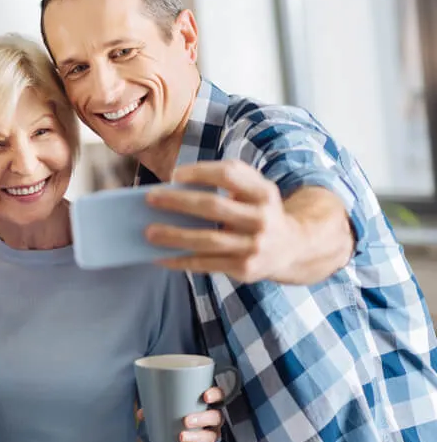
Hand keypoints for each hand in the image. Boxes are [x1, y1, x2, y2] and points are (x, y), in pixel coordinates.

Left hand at [137, 386, 223, 441]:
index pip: (219, 395)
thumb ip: (157, 406)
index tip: (205, 396)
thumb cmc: (180, 413)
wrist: (184, 434)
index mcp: (208, 403)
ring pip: (210, 435)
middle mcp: (214, 418)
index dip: (215, 394)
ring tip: (181, 437)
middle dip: (203, 418)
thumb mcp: (172, 407)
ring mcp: (211, 433)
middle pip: (216, 417)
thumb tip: (141, 413)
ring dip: (197, 437)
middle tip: (186, 421)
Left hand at [144, 159, 297, 282]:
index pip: (230, 174)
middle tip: (150, 198)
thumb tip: (176, 185)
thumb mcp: (256, 190)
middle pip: (214, 206)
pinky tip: (159, 257)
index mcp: (264, 192)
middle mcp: (262, 218)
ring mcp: (254, 246)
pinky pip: (205, 264)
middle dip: (178, 202)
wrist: (293, 247)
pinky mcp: (244, 269)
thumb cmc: (259, 211)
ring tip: (149, 232)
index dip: (201, 172)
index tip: (175, 174)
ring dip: (174, 236)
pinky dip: (179, 261)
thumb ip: (229, 180)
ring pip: (207, 240)